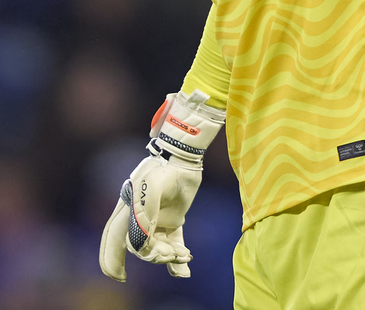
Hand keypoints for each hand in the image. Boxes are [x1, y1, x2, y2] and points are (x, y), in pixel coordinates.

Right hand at [99, 89, 225, 280]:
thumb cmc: (164, 168)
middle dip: (150, 257)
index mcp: (127, 209)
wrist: (185, 155)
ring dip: (169, 256)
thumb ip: (143, 214)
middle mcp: (139, 217)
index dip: (111, 260)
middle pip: (137, 248)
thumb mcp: (151, 186)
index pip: (113, 239)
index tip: (121, 277)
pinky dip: (177, 258)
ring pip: (157, 247)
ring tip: (185, 254)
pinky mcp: (174, 219)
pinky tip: (185, 268)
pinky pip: (173, 242)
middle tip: (168, 256)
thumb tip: (140, 243)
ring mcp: (156, 219)